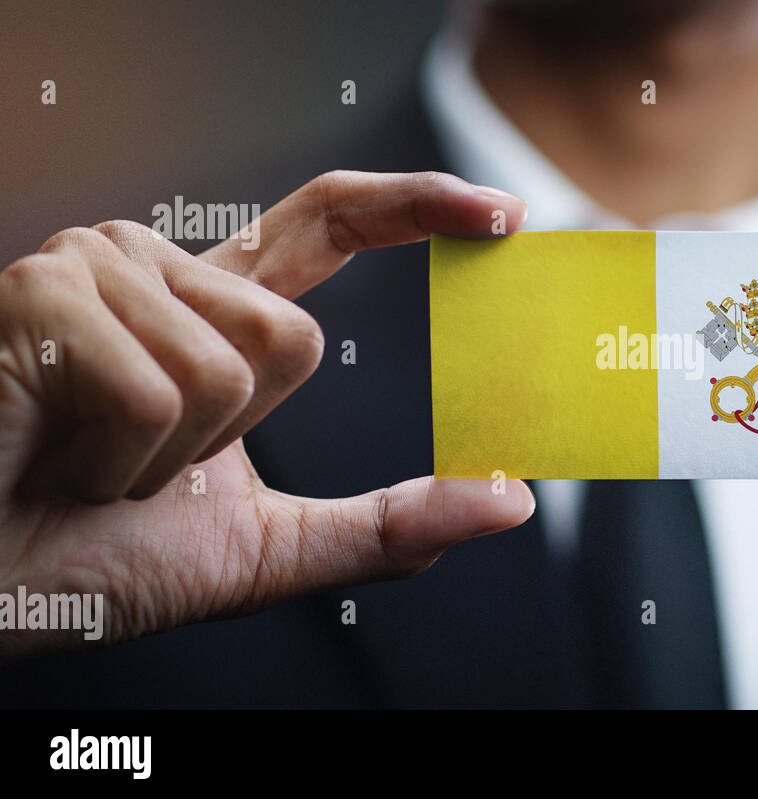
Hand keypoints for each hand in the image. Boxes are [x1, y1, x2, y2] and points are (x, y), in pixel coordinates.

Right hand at [0, 171, 533, 658]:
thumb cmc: (90, 557)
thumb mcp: (267, 549)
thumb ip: (386, 525)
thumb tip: (510, 501)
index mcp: (209, 309)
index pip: (329, 223)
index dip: (416, 206)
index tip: (502, 214)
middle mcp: (155, 267)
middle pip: (296, 336)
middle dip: (232, 439)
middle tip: (139, 467)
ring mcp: (94, 269)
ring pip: (234, 365)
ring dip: (170, 458)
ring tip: (89, 463)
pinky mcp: (42, 294)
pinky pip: (161, 390)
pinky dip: (121, 463)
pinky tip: (54, 457)